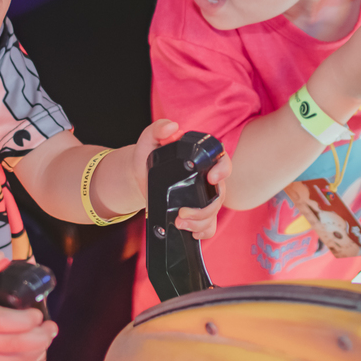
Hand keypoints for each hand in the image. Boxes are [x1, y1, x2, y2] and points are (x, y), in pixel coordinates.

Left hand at [131, 119, 231, 239]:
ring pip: (214, 213)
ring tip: (179, 224)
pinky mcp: (196, 213)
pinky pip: (209, 225)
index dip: (222, 170)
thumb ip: (158, 129)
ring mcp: (202, 197)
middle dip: (204, 209)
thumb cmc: (147, 156)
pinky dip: (204, 232)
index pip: (222, 162)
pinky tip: (191, 233)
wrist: (138, 176)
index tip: (211, 178)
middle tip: (182, 214)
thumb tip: (172, 127)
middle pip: (219, 195)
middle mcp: (206, 179)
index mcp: (201, 159)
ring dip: (200, 222)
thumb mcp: (149, 140)